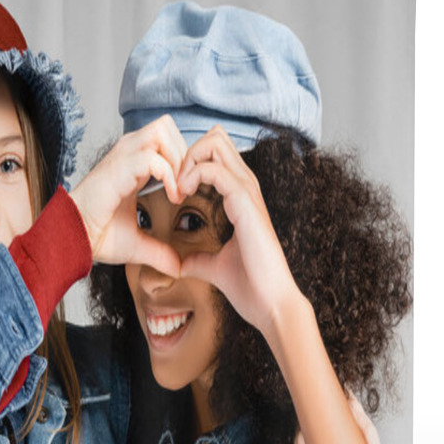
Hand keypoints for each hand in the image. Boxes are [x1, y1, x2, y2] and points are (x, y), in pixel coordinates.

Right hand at [69, 115, 186, 276]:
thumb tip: (178, 268)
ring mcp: (122, 156)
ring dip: (178, 159)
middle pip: (166, 126)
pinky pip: (153, 157)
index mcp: (133, 162)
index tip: (187, 191)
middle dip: (184, 153)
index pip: (166, 138)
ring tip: (180, 189)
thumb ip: (160, 252)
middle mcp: (128, 152)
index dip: (182, 159)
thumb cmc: (97, 236)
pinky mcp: (118, 167)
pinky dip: (170, 175)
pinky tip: (173, 197)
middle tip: (187, 185)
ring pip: (162, 131)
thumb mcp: (138, 244)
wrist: (72, 239)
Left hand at [176, 126, 298, 335]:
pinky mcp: (246, 204)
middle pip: (216, 139)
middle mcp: (246, 189)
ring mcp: (248, 194)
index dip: (190, 163)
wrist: (271, 305)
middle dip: (186, 152)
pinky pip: (215, 169)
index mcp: (241, 199)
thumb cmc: (252, 287)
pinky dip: (193, 173)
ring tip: (177, 188)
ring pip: (217, 144)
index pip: (217, 155)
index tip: (174, 191)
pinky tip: (182, 195)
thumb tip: (181, 264)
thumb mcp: (216, 268)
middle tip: (173, 183)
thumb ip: (199, 260)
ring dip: (188, 159)